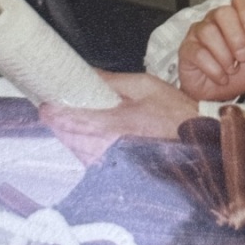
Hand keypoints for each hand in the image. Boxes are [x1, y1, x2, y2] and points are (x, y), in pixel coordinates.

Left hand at [39, 72, 199, 164]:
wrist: (200, 144)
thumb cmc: (176, 115)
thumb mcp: (145, 87)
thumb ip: (113, 81)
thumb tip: (89, 73)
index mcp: (111, 124)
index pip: (68, 119)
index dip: (52, 110)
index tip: (45, 101)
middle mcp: (106, 148)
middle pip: (67, 136)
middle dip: (61, 121)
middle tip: (56, 105)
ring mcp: (110, 163)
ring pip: (77, 149)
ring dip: (72, 134)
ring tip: (73, 118)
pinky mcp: (116, 172)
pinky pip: (91, 158)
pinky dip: (86, 146)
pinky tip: (92, 135)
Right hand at [176, 0, 244, 101]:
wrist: (219, 97)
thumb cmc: (237, 74)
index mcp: (235, 17)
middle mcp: (215, 20)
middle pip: (223, 12)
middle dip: (236, 37)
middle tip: (243, 57)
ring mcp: (198, 33)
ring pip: (209, 31)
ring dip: (225, 56)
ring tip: (231, 70)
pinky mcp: (186, 49)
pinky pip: (199, 52)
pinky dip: (214, 68)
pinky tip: (220, 77)